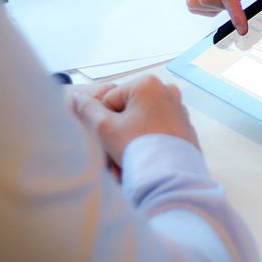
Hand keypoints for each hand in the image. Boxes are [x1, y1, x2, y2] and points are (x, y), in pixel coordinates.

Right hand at [72, 75, 198, 164]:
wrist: (172, 176)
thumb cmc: (139, 148)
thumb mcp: (105, 128)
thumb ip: (87, 110)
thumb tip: (77, 97)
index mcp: (148, 84)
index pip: (109, 100)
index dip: (104, 123)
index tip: (110, 139)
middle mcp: (166, 91)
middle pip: (127, 112)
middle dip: (118, 135)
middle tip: (116, 156)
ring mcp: (178, 108)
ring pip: (142, 124)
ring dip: (131, 142)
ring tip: (129, 163)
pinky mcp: (184, 126)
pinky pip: (158, 132)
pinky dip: (148, 144)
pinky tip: (144, 162)